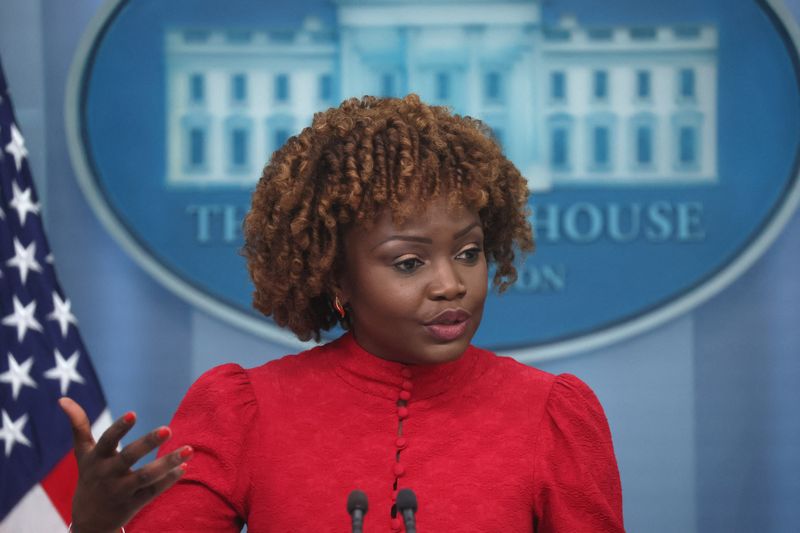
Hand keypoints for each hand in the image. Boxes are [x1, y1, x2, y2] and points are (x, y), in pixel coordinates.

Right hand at [59, 397, 191, 532]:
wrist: (89, 521)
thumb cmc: (90, 476)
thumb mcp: (83, 453)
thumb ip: (78, 426)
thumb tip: (62, 399)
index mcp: (97, 459)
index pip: (107, 441)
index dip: (119, 428)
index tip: (133, 413)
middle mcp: (108, 474)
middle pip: (129, 457)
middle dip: (147, 443)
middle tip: (168, 429)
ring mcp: (121, 490)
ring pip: (146, 477)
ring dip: (168, 463)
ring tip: (189, 449)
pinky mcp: (134, 504)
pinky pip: (154, 492)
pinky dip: (169, 480)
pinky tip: (184, 466)